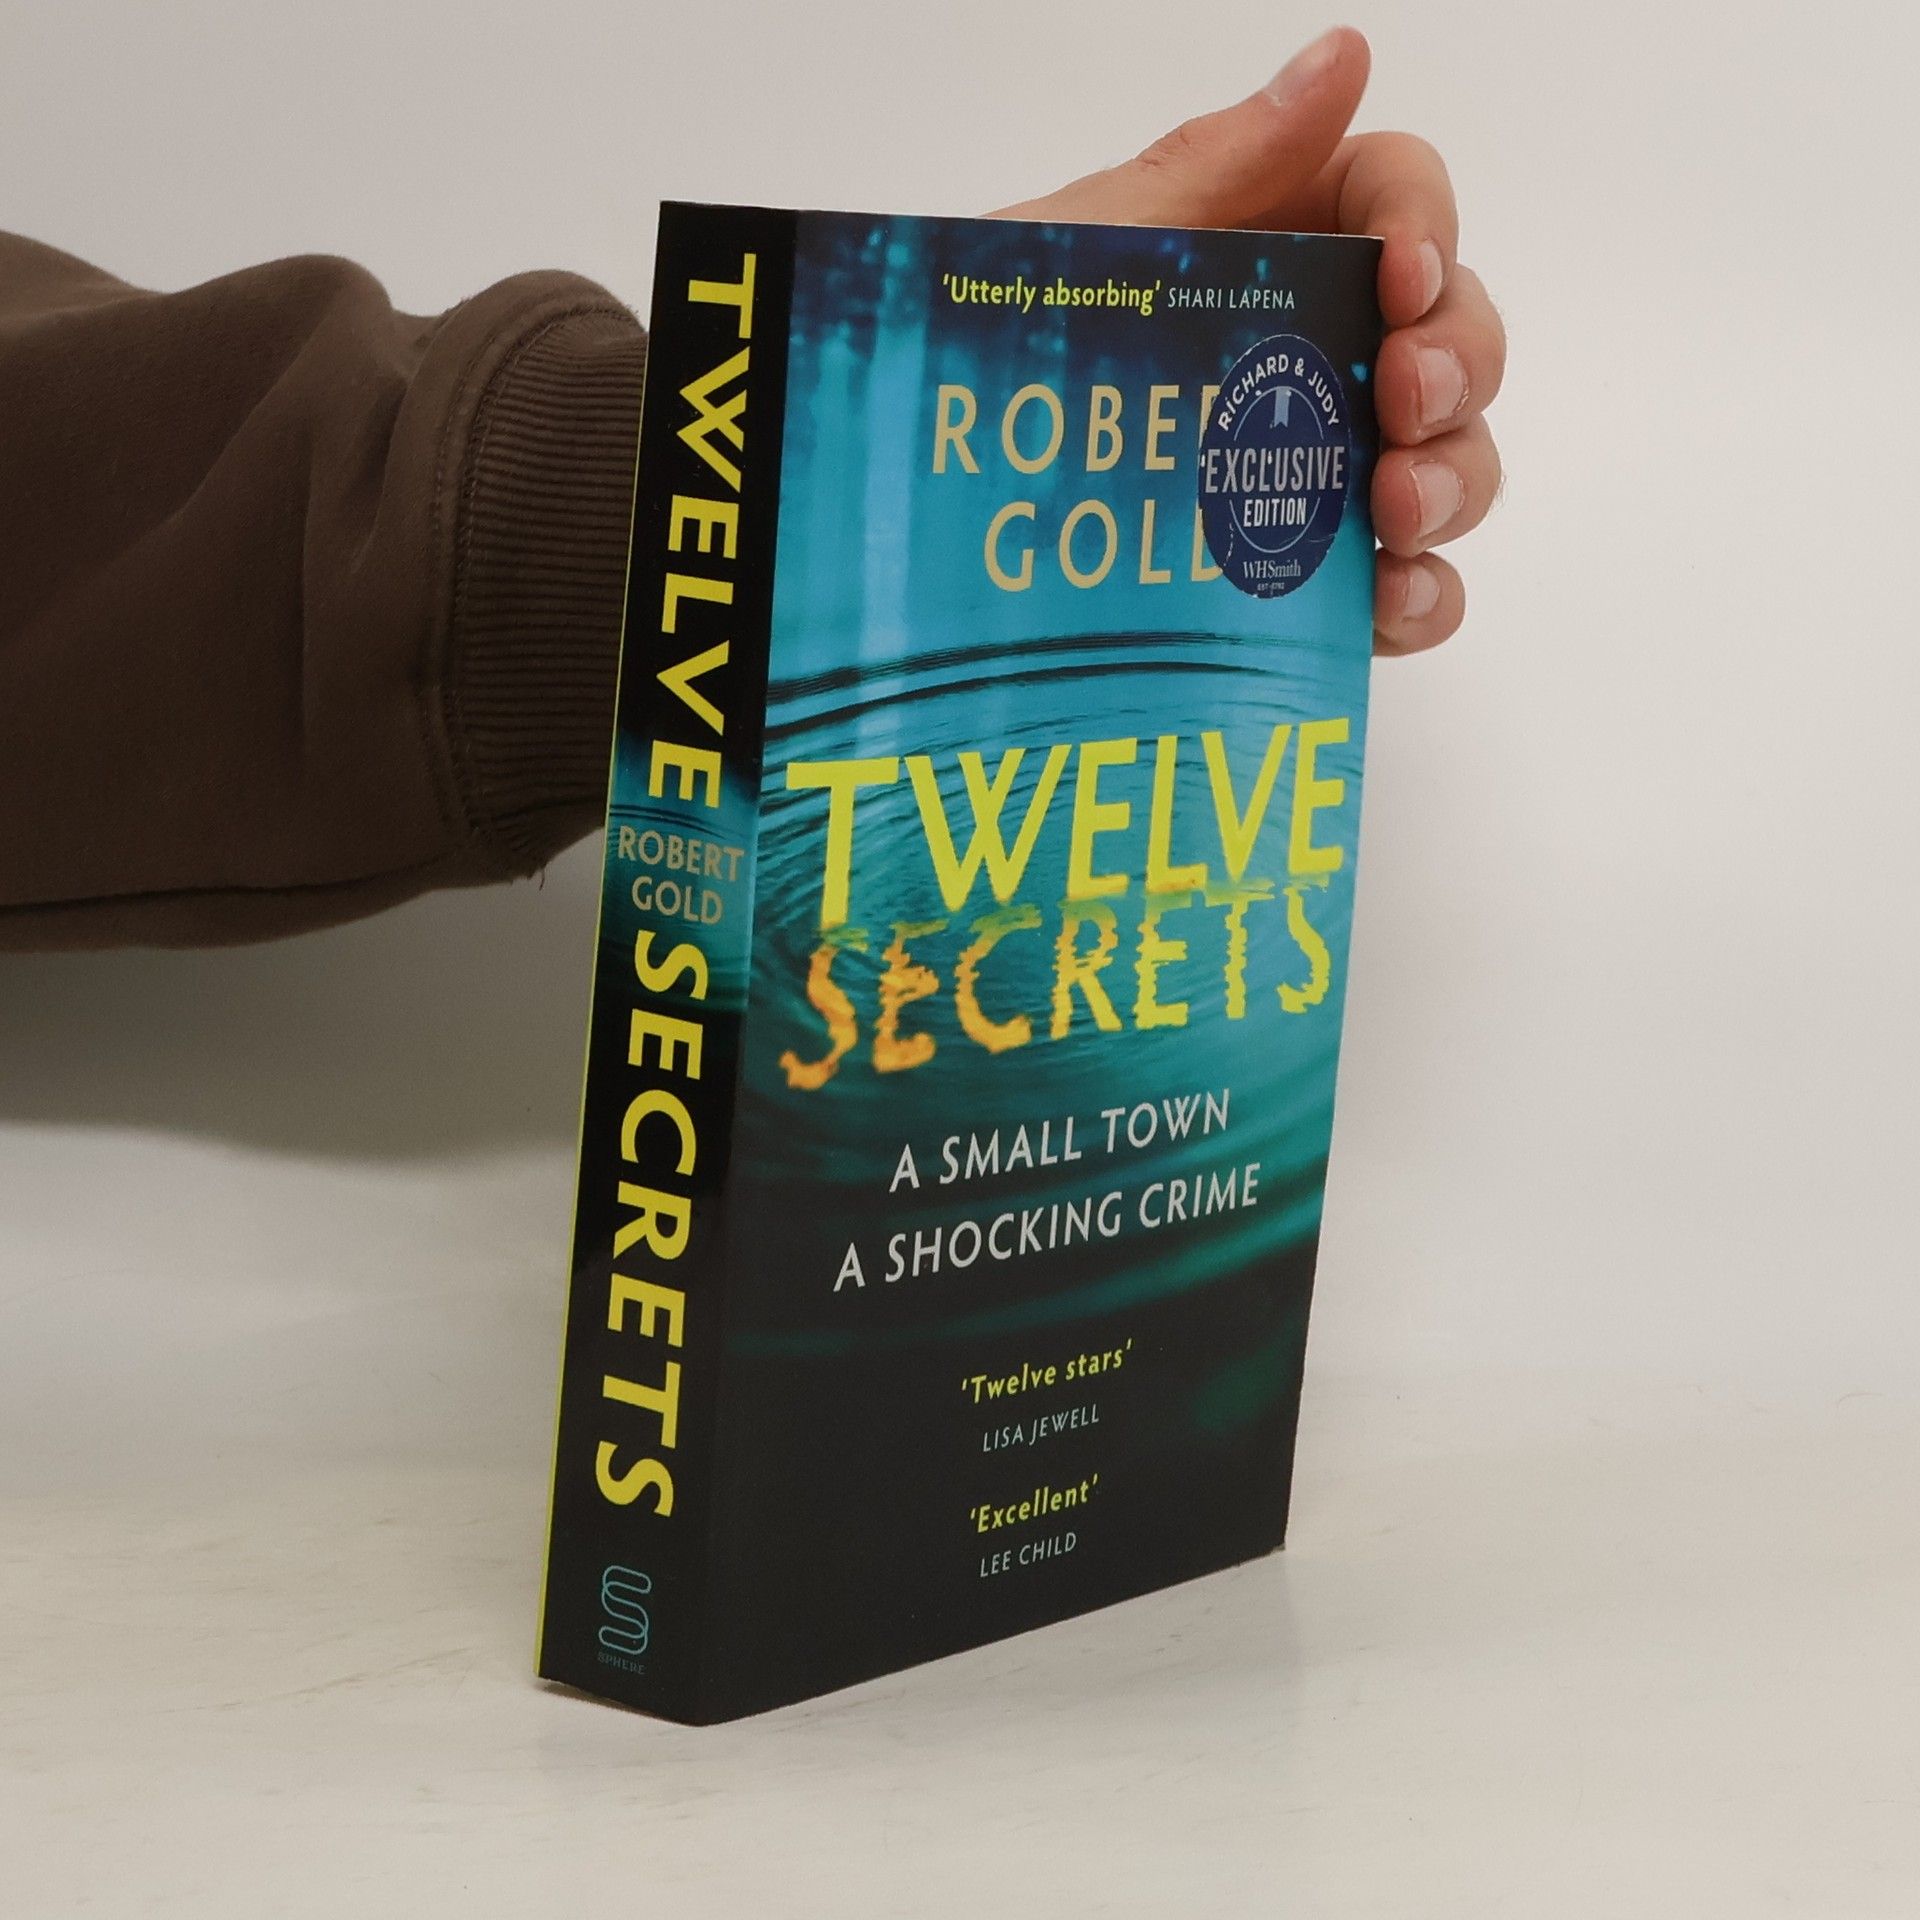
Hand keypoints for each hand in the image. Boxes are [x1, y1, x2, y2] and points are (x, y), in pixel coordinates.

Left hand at [994, 26, 1502, 655]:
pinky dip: (1421, 595)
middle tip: (1403, 404)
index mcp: (1258, 250)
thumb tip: (1341, 58)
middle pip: (1449, 335)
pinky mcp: (1290, 583)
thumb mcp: (1081, 255)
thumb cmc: (969, 360)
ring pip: (1445, 462)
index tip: (1404, 276)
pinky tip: (1390, 600)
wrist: (899, 507)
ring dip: (1454, 479)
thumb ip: (1215, 168)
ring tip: (1397, 513)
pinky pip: (1397, 588)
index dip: (1427, 225)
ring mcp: (1302, 476)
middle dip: (1456, 363)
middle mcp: (1298, 359)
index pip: (1394, 202)